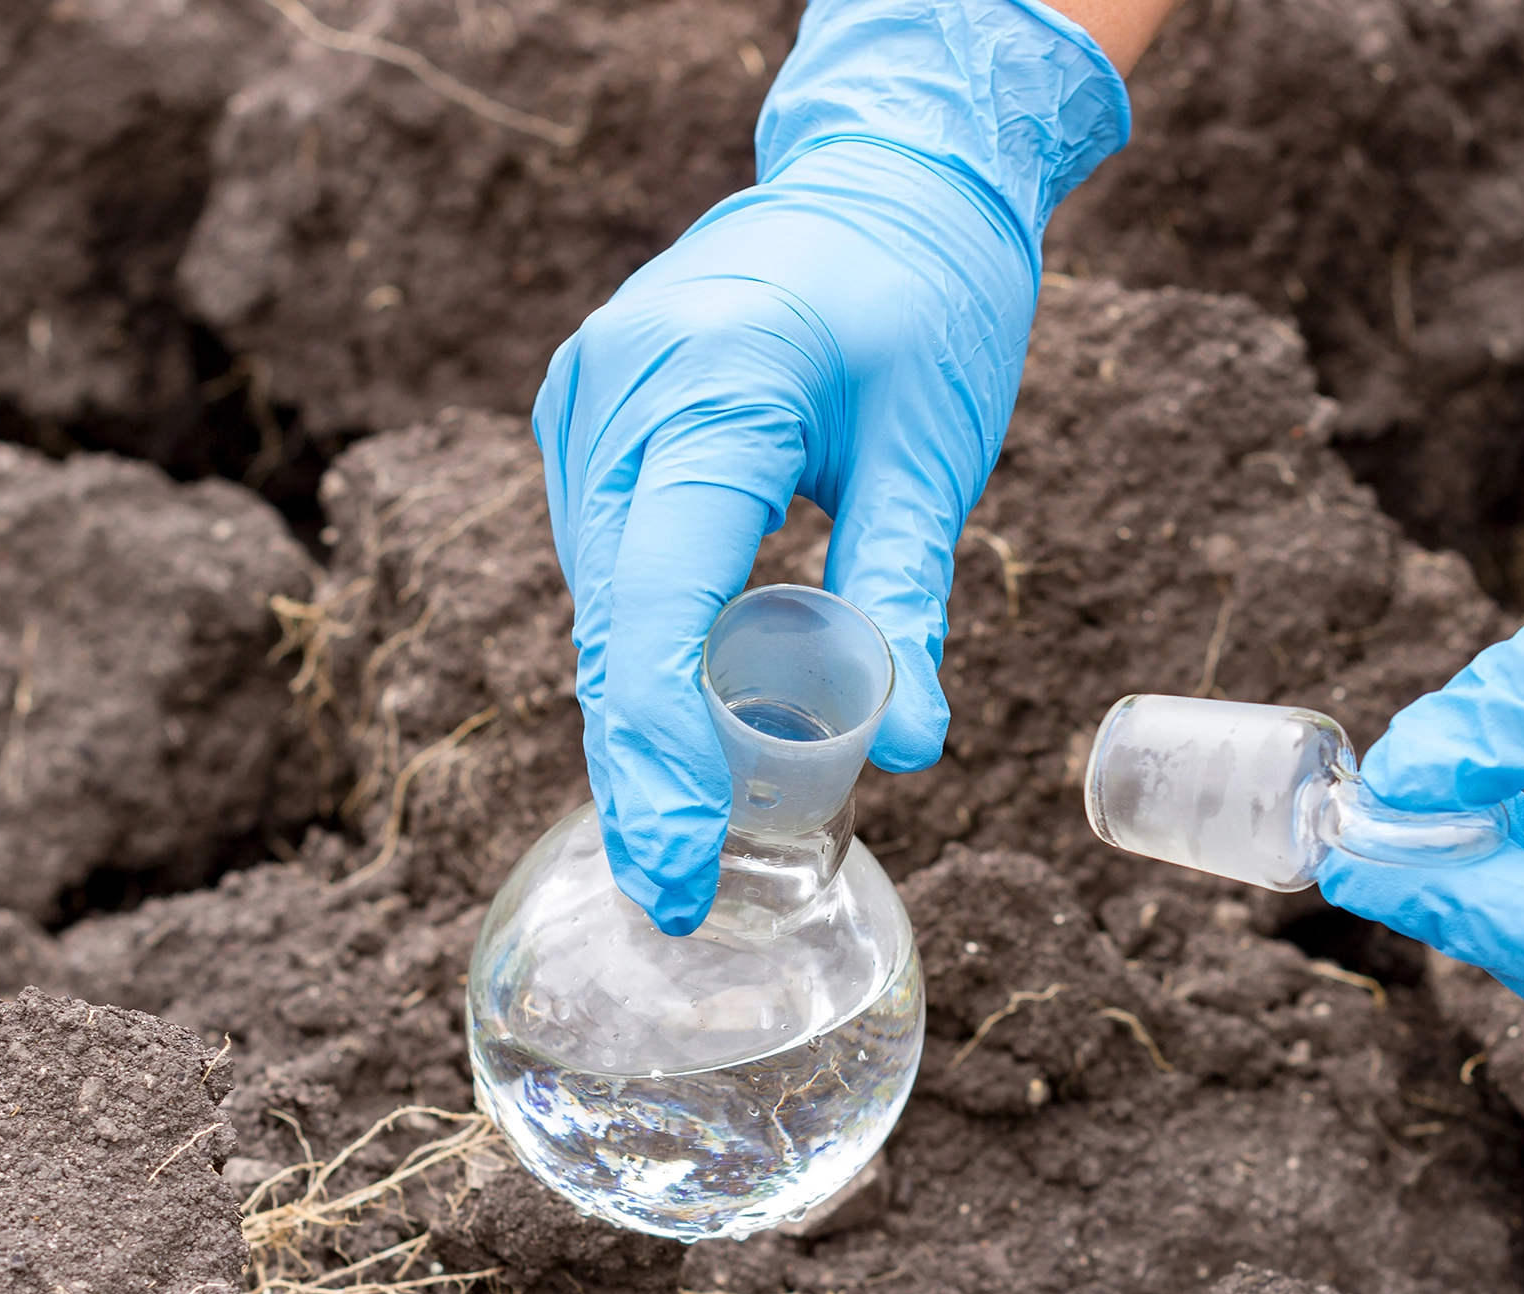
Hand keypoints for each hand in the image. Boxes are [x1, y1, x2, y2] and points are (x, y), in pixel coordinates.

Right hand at [531, 0, 1125, 933]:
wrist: (883, 173)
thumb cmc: (929, 298)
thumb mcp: (935, 449)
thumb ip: (907, 595)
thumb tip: (911, 747)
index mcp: (708, 390)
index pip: (658, 609)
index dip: (659, 757)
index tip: (677, 872)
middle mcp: (617, 394)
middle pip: (612, 621)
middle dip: (641, 763)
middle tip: (680, 891)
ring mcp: (588, 398)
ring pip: (601, 595)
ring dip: (640, 702)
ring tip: (691, 818)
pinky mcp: (591, 412)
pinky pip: (607, 550)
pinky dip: (644, 632)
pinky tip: (686, 705)